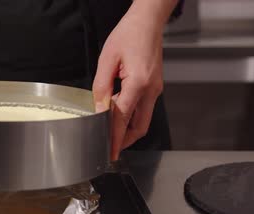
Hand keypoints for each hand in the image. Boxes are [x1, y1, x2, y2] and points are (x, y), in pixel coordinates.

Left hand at [93, 0, 174, 159]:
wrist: (148, 21)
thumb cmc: (129, 34)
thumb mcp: (107, 59)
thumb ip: (101, 87)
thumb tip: (98, 109)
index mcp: (139, 83)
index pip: (124, 118)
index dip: (115, 137)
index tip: (109, 151)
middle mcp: (151, 89)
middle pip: (140, 126)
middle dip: (125, 140)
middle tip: (110, 148)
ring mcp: (155, 88)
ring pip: (143, 118)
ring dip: (127, 128)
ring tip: (110, 130)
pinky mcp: (154, 86)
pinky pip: (143, 107)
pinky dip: (131, 115)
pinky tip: (117, 111)